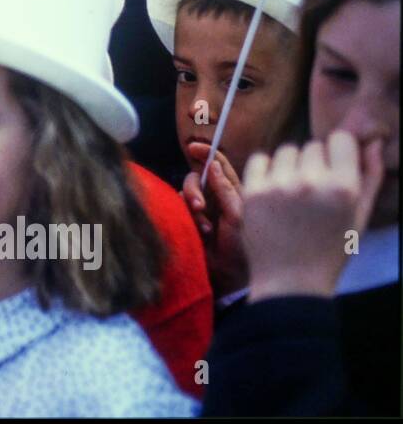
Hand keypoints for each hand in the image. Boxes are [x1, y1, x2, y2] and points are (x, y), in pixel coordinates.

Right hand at [181, 145, 247, 295]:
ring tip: (205, 227)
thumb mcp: (238, 214)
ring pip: (185, 193)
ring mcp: (202, 209)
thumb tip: (212, 164)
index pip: (218, 163)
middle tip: (200, 207)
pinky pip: (179, 208)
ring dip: (192, 207)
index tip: (194, 148)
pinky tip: (200, 232)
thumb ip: (225, 188)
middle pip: (196, 177)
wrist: (233, 275)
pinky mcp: (189, 221)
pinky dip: (188, 218)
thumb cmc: (243, 245)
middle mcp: (215, 196)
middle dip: (195, 189)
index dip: (206, 153)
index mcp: (232, 190)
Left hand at [242, 131, 384, 301]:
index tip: (335, 167)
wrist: (290, 281)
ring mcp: (278, 185)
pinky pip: (260, 158)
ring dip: (290, 165)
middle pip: (313, 145)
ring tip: (293, 193)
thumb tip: (374, 141)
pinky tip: (273, 189)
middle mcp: (311, 182)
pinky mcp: (252, 191)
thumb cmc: (331, 250)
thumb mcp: (360, 216)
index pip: (341, 139)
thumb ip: (370, 176)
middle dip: (316, 163)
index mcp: (343, 188)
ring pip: (286, 150)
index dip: (339, 151)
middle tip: (313, 191)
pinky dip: (266, 169)